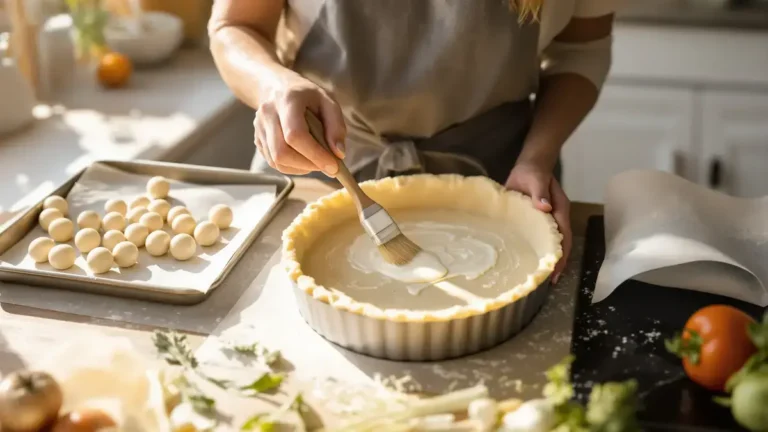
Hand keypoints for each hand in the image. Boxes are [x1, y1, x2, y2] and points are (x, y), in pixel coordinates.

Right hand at [254, 76, 345, 175]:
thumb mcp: (328, 101)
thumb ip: (336, 126)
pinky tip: (303, 159)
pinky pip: (272, 162)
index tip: (333, 166)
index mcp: (287, 101)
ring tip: (316, 161)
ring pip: (276, 161)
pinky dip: (291, 167)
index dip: (315, 154)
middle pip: (281, 152)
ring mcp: (259, 128)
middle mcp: (268, 114)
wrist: (277, 87)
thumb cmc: (306, 95)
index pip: (295, 135)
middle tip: (326, 166)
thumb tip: (339, 153)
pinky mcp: (257, 139)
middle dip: (307, 165)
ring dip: (300, 168)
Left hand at [505, 162, 571, 283]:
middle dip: (556, 262)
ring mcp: (544, 221)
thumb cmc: (532, 172)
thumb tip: (545, 208)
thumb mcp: (536, 179)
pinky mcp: (532, 221)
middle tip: (548, 281)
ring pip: (548, 243)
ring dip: (545, 258)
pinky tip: (523, 259)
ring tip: (538, 276)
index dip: (562, 254)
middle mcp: (554, 218)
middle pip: (559, 244)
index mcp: (559, 210)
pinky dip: (533, 249)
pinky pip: (534, 238)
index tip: (557, 271)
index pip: (564, 236)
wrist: (528, 165)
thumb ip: (540, 192)